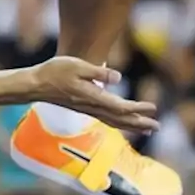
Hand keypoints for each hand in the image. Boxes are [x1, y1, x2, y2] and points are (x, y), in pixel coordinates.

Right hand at [30, 58, 158, 132]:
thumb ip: (98, 72)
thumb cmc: (54, 72)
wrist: (35, 85)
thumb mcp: (77, 65)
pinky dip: (119, 122)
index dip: (137, 108)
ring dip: (132, 126)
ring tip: (147, 129)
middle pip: (120, 119)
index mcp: (92, 97)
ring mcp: (87, 109)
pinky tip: (124, 122)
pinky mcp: (83, 108)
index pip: (120, 106)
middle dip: (140, 122)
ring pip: (114, 121)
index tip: (153, 108)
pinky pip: (106, 119)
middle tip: (158, 126)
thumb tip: (118, 77)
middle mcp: (92, 107)